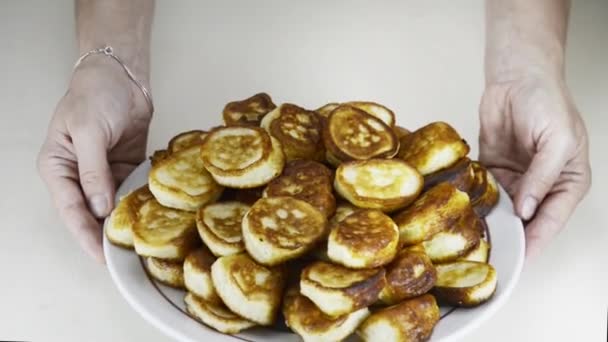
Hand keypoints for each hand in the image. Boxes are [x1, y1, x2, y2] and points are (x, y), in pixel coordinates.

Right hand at [37, 57, 151, 261]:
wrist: (121, 75)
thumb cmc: (95, 95)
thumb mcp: (89, 131)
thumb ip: (94, 170)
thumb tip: (99, 207)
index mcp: (57, 167)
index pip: (71, 209)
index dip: (85, 235)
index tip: (101, 257)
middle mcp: (78, 174)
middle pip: (90, 213)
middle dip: (104, 236)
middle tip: (123, 260)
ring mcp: (103, 172)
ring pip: (111, 206)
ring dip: (122, 223)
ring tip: (139, 246)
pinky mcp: (125, 167)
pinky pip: (130, 191)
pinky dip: (138, 204)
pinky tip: (149, 219)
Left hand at [479, 73, 590, 259]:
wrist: (517, 77)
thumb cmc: (548, 102)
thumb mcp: (558, 140)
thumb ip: (543, 177)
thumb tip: (529, 209)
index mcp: (568, 183)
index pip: (551, 220)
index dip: (536, 241)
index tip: (520, 260)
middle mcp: (542, 186)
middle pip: (527, 221)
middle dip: (512, 238)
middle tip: (491, 257)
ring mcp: (517, 179)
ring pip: (505, 210)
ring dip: (492, 224)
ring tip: (475, 243)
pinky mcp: (494, 169)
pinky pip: (486, 193)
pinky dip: (478, 204)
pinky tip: (466, 217)